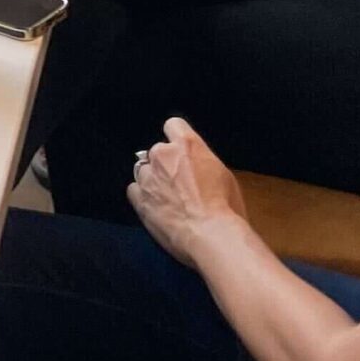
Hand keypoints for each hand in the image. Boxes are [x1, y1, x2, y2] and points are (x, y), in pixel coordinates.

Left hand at [127, 117, 249, 270]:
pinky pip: (133, 190)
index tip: (181, 150)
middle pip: (157, 151)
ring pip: (143, 170)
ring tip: (167, 199)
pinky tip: (155, 207)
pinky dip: (142, 196)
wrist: (212, 235)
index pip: (173, 125)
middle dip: (166, 164)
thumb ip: (202, 163)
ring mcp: (148, 177)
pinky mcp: (139, 200)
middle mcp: (163, 155)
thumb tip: (197, 169)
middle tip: (179, 184)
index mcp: (187, 145)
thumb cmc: (226, 207)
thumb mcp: (222, 175)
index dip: (176, 138)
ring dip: (153, 180)